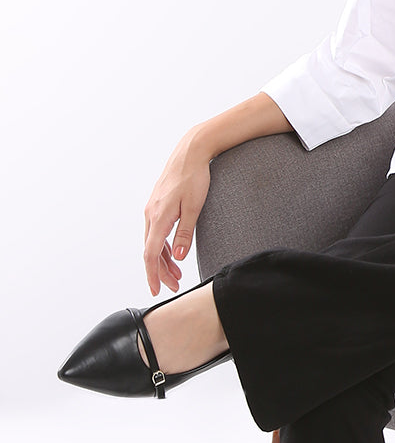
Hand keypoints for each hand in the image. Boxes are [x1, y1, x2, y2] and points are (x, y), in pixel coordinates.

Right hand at [142, 132, 211, 295]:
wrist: (190, 152)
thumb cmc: (195, 177)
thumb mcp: (194, 208)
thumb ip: (185, 234)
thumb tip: (178, 258)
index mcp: (159, 217)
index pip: (151, 254)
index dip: (153, 275)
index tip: (156, 289)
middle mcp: (150, 214)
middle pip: (151, 251)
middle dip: (161, 272)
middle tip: (175, 286)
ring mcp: (152, 209)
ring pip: (153, 242)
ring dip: (163, 260)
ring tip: (177, 274)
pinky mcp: (157, 205)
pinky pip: (156, 232)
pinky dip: (163, 246)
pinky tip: (173, 254)